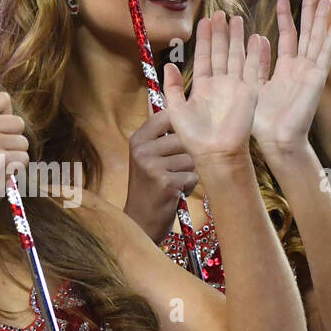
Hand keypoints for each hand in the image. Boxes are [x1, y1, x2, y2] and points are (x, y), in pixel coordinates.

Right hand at [123, 109, 197, 241]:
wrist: (140, 221)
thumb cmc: (150, 187)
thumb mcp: (147, 157)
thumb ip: (161, 135)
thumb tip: (182, 108)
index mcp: (138, 139)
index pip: (168, 116)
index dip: (181, 128)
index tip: (177, 144)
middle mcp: (142, 150)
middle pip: (184, 139)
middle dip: (187, 155)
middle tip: (173, 170)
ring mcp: (153, 166)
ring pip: (191, 158)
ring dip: (189, 172)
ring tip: (173, 182)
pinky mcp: (166, 182)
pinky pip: (192, 176)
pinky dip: (188, 186)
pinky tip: (175, 193)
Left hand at [164, 10, 265, 167]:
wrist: (215, 153)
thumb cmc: (194, 137)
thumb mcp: (176, 110)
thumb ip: (172, 87)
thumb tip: (167, 64)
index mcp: (202, 86)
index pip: (203, 56)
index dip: (204, 39)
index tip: (204, 20)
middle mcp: (219, 83)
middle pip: (220, 52)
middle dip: (220, 33)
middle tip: (221, 13)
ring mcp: (235, 86)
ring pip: (235, 56)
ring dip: (236, 38)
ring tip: (237, 19)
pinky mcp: (249, 92)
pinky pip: (252, 68)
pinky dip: (255, 53)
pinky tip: (257, 37)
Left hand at [251, 0, 330, 160]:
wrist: (276, 140)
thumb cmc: (264, 120)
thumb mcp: (253, 84)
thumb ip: (256, 62)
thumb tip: (257, 38)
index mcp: (286, 68)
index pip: (287, 33)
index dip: (286, 14)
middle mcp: (301, 67)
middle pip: (307, 31)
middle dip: (309, 9)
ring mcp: (311, 72)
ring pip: (317, 38)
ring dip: (321, 18)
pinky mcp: (316, 80)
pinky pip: (324, 56)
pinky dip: (330, 40)